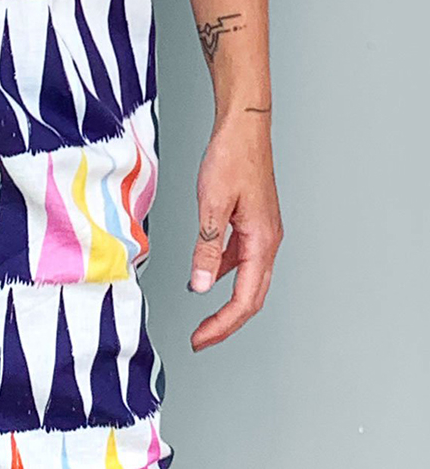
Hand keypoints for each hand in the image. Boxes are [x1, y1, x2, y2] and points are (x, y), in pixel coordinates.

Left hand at [188, 112, 282, 350]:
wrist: (244, 128)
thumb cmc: (231, 158)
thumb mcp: (212, 206)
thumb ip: (207, 248)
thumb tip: (201, 287)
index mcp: (262, 241)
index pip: (245, 299)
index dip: (222, 325)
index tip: (199, 339)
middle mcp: (268, 242)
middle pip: (252, 298)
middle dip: (226, 324)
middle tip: (200, 340)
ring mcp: (262, 234)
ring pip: (249, 282)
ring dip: (227, 304)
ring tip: (203, 319)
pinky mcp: (254, 225)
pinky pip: (242, 262)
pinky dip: (224, 276)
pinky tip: (205, 276)